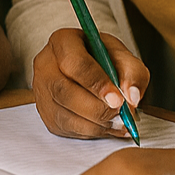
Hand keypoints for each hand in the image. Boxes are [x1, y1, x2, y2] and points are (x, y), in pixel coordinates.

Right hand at [32, 28, 148, 139]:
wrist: (89, 68)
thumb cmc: (104, 58)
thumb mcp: (123, 56)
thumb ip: (132, 72)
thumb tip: (132, 97)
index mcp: (63, 42)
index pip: (75, 64)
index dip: (97, 84)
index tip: (118, 99)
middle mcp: (45, 65)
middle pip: (65, 92)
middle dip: (98, 109)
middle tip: (121, 114)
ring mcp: (41, 91)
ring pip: (65, 115)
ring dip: (97, 124)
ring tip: (119, 122)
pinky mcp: (46, 113)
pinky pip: (67, 128)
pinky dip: (92, 132)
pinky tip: (108, 126)